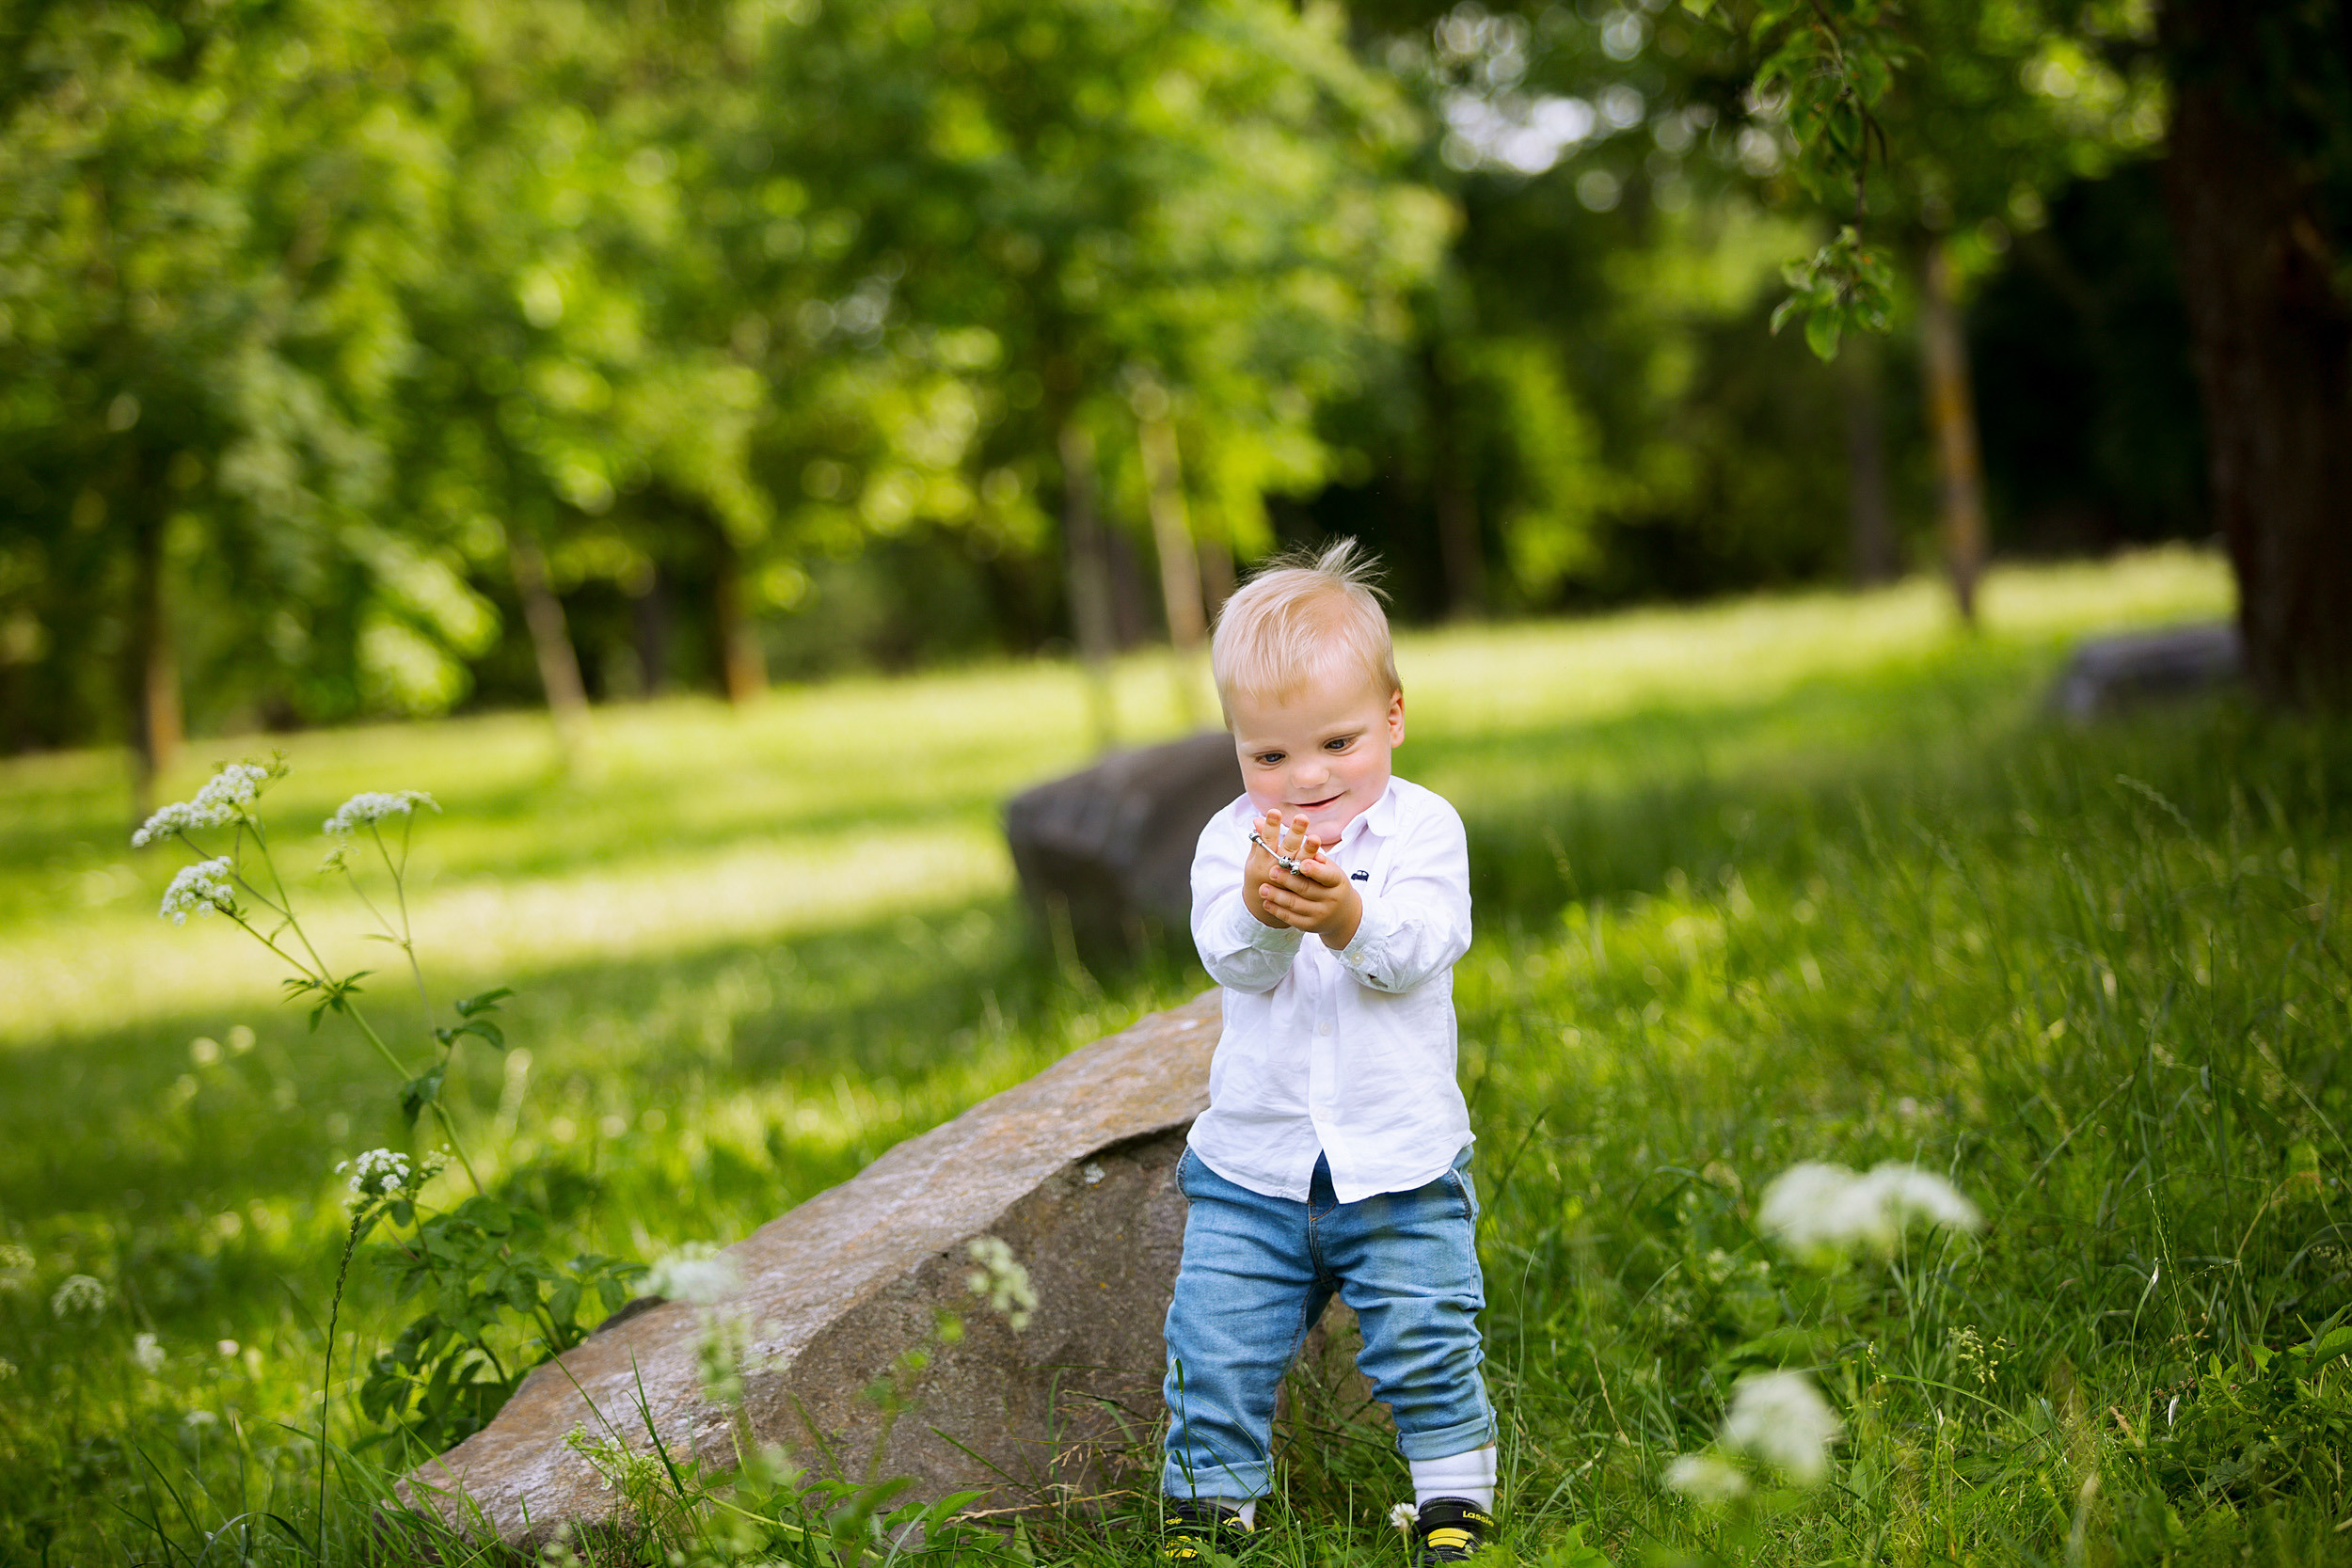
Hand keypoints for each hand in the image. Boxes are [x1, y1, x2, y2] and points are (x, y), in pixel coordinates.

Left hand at [1243, 809, 1361, 945]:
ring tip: (1263, 888)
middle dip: (1288, 880)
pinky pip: (1291, 918)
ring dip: (1277, 896)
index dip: (1315, 869)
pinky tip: (1266, 902)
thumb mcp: (1329, 868)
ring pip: (1296, 905)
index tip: (1301, 862)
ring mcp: (1320, 914)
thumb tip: (1299, 832)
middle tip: (1272, 871)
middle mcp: (1330, 899)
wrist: (1343, 915)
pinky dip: (1277, 910)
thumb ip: (1313, 853)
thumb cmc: (1331, 884)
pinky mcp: (1310, 926)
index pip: (1327, 875)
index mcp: (1337, 881)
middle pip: (1306, 889)